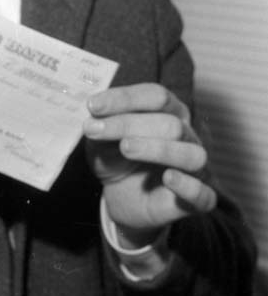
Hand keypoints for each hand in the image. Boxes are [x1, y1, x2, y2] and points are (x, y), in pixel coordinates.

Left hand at [84, 83, 215, 246]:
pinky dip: (189, 186)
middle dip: (129, 124)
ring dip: (157, 149)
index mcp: (167, 111)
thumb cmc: (114, 155)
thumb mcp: (100, 137)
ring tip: (125, 147)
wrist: (117, 194)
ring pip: (191, 154)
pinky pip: (203, 195)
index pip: (156, 96)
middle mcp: (186, 135)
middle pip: (170, 123)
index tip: (92, 106)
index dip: (125, 98)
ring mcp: (194, 168)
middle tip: (94, 130)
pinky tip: (168, 178)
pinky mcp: (195, 199)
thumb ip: (100, 124)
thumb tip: (94, 116)